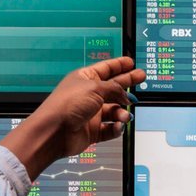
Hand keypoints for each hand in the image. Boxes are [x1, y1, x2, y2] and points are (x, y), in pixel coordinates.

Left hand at [0, 57, 145, 179]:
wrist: (55, 132)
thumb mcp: (95, 88)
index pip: (106, 69)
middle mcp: (88, 95)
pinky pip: (111, 128)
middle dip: (128, 82)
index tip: (131, 63)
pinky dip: (117, 128)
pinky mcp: (93, 130)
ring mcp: (91, 113)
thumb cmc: (67, 105)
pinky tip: (118, 126)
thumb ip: (115, 89)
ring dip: (122, 112)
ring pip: (114, 110)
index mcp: (85, 79)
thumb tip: (126, 95)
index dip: (119, 65)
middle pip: (113, 87)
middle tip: (141, 78)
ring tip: (124, 115)